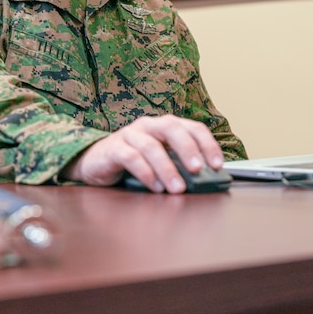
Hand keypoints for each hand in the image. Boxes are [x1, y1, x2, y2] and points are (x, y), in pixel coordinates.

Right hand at [62, 115, 224, 193]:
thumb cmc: (133, 163)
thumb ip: (179, 167)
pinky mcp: (113, 148)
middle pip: (172, 128)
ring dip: (167, 168)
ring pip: (151, 146)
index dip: (207, 144)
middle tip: (198, 169)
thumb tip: (204, 182)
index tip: (217, 164)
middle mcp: (148, 126)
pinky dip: (145, 173)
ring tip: (177, 188)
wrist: (95, 163)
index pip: (192, 127)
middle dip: (188, 149)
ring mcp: (129, 135)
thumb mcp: (160, 164)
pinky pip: (131, 157)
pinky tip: (154, 186)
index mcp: (164, 126)